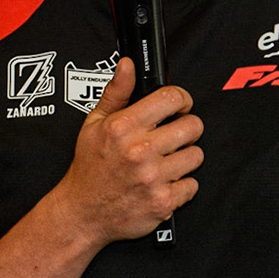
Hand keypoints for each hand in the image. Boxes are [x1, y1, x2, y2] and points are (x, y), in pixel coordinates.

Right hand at [56, 59, 202, 247]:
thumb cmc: (89, 168)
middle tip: (172, 137)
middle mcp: (139, 151)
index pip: (172, 98)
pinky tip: (162, 183)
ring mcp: (152, 178)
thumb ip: (116, 93)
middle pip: (193, 126)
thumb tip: (128, 65)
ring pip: (196, 156)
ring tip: (165, 162)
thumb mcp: (93, 125)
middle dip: (185, 129)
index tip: (179, 107)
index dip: (181, 100)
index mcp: (123, 127)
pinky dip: (181, 186)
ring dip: (184, 159)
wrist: (82, 213)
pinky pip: (192, 186)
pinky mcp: (162, 201)